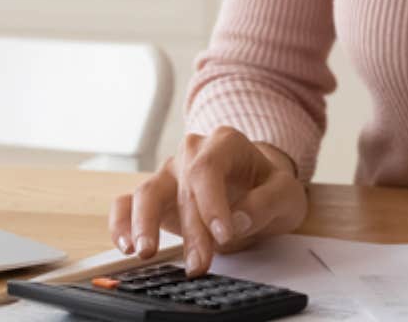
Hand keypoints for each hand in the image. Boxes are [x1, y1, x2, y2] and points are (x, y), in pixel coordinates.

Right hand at [108, 126, 308, 276]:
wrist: (257, 186)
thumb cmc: (268, 186)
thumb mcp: (286, 193)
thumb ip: (266, 203)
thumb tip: (238, 220)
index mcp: (224, 143)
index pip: (208, 168)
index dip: (212, 203)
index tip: (223, 235)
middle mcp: (191, 154)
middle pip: (183, 188)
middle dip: (191, 230)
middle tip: (199, 264)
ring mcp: (169, 174)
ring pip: (146, 193)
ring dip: (144, 225)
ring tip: (146, 252)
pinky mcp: (154, 196)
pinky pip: (126, 204)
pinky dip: (122, 224)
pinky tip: (127, 245)